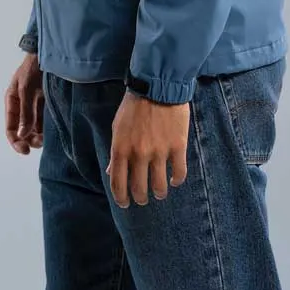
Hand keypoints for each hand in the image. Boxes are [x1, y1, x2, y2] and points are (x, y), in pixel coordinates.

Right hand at [5, 52, 43, 153]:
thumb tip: (22, 135)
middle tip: (40, 143)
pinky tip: (52, 130)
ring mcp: (34, 103)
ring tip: (47, 138)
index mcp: (12, 101)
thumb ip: (26, 112)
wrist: (49, 52)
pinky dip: (46, 126)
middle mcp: (22, 105)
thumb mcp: (26, 89)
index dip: (15, 141)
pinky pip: (44, 119)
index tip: (25, 151)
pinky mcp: (46, 101)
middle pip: (23, 129)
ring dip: (39, 134)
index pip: (10, 128)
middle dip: (29, 139)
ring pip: (34, 126)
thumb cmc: (33, 69)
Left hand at [105, 90, 188, 207]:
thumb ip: (115, 151)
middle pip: (139, 189)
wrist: (158, 86)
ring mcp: (159, 151)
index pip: (118, 183)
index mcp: (121, 148)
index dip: (121, 198)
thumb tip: (111, 172)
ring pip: (159, 186)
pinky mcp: (177, 146)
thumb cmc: (134, 106)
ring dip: (159, 193)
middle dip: (140, 198)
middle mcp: (139, 154)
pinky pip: (179, 173)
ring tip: (160, 192)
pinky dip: (177, 181)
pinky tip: (174, 180)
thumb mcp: (118, 126)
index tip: (125, 203)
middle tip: (143, 198)